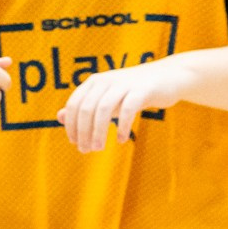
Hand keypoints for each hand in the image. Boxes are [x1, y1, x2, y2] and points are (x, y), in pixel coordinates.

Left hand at [58, 57, 197, 152]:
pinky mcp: (142, 90)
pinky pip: (127, 109)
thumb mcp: (106, 99)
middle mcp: (106, 80)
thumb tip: (59, 117)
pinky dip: (121, 127)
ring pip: (103, 109)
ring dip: (98, 132)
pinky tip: (120, 140)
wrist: (168, 78)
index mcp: (94, 82)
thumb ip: (84, 107)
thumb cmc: (132, 91)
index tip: (75, 142)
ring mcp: (124, 83)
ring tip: (98, 148)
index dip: (71, 125)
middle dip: (83, 132)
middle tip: (85, 150)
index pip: (74, 104)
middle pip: (86, 108)